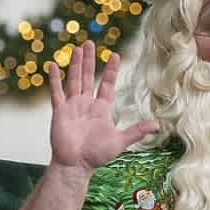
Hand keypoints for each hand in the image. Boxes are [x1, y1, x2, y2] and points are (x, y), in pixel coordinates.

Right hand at [47, 41, 157, 175]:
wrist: (75, 165)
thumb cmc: (96, 155)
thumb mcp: (120, 141)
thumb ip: (137, 131)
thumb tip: (157, 125)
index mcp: (101, 109)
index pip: (107, 85)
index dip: (111, 70)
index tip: (114, 55)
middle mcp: (86, 104)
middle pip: (88, 77)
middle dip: (89, 61)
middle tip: (90, 43)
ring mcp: (72, 106)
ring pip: (74, 80)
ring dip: (75, 64)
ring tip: (76, 48)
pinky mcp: (60, 111)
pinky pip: (56, 92)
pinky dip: (54, 79)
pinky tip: (53, 65)